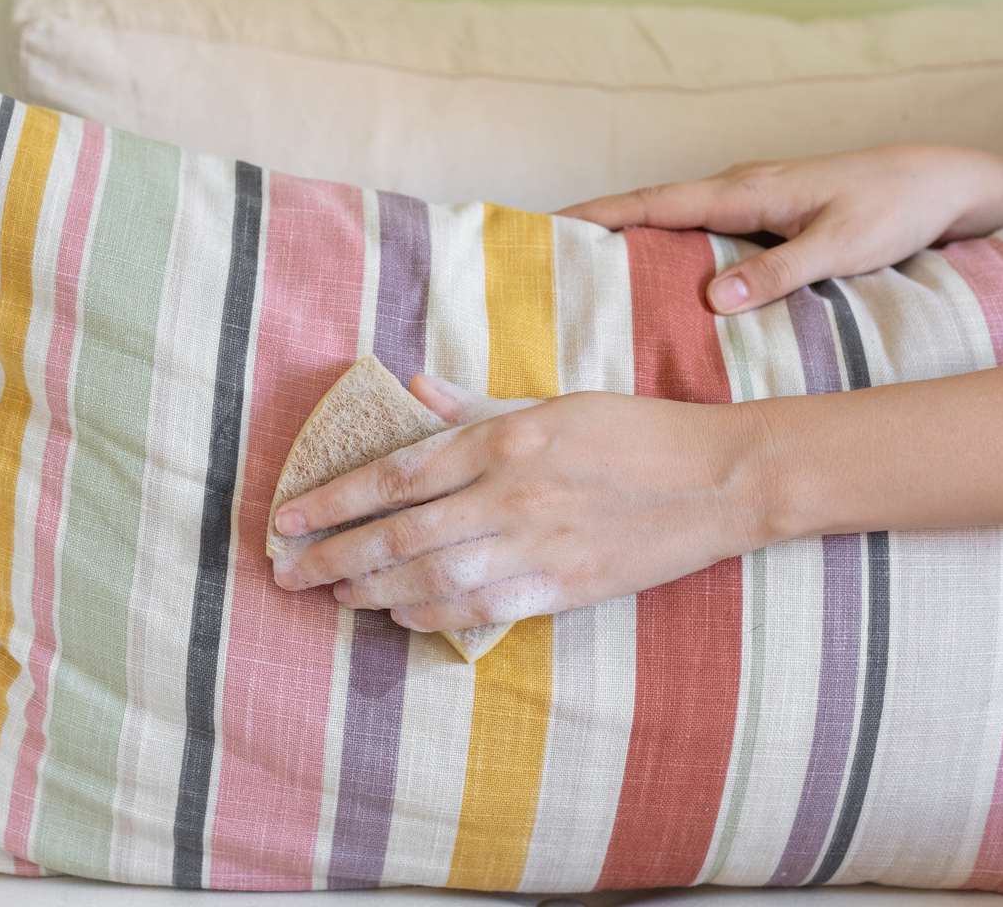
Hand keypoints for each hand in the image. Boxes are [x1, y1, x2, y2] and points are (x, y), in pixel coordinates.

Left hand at [270, 375, 764, 631]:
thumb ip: (474, 406)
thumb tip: (411, 389)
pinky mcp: (561, 587)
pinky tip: (396, 613)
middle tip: (285, 573)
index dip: (332, 499)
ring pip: (429, 576)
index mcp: (503, 439)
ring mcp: (535, 545)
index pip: (395, 474)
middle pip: (398, 533)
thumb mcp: (552, 403)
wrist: (717, 480)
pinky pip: (477, 608)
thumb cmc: (634, 432)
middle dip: (332, 555)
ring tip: (331, 594)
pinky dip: (428, 613)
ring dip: (369, 589)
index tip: (287, 518)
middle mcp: (509, 493)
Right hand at [558, 145, 1002, 314]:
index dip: (600, 213)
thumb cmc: (896, 210)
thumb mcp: (842, 248)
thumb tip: (712, 300)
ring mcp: (749, 200)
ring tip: (585, 275)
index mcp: (746, 190)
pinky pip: (698, 231)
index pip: (655, 201)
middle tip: (546, 260)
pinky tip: (656, 277)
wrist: (943, 183)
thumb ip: (778, 273)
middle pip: (651, 209)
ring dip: (630, 241)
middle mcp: (738, 188)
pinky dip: (666, 247)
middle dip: (597, 228)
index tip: (547, 225)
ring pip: (673, 221)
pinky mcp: (764, 216)